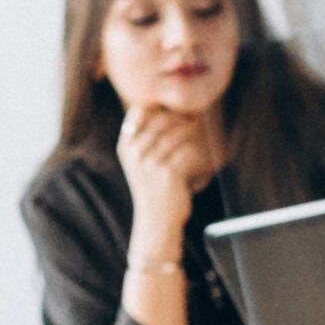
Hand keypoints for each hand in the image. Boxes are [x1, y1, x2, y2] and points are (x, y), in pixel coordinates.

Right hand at [116, 104, 217, 254]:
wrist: (157, 220)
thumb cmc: (152, 186)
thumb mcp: (140, 161)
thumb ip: (146, 135)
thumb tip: (168, 107)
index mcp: (125, 146)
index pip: (139, 110)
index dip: (158, 103)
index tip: (173, 106)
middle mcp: (135, 153)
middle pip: (161, 118)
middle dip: (179, 115)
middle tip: (192, 115)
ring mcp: (150, 164)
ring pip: (176, 133)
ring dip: (189, 129)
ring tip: (195, 128)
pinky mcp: (168, 174)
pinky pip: (187, 151)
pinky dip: (196, 150)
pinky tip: (198, 152)